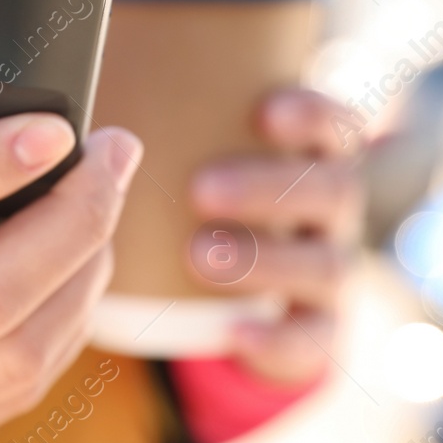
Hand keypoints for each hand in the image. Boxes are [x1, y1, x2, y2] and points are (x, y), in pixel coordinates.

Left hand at [188, 88, 361, 384]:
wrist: (238, 299)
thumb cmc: (203, 199)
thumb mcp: (200, 157)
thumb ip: (171, 123)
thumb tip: (109, 102)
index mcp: (310, 157)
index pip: (333, 126)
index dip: (311, 115)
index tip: (263, 113)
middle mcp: (330, 213)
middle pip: (332, 190)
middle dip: (267, 188)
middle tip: (200, 190)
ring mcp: (330, 272)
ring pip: (327, 265)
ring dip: (264, 259)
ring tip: (196, 256)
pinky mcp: (320, 332)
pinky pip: (314, 340)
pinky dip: (277, 337)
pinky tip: (234, 333)